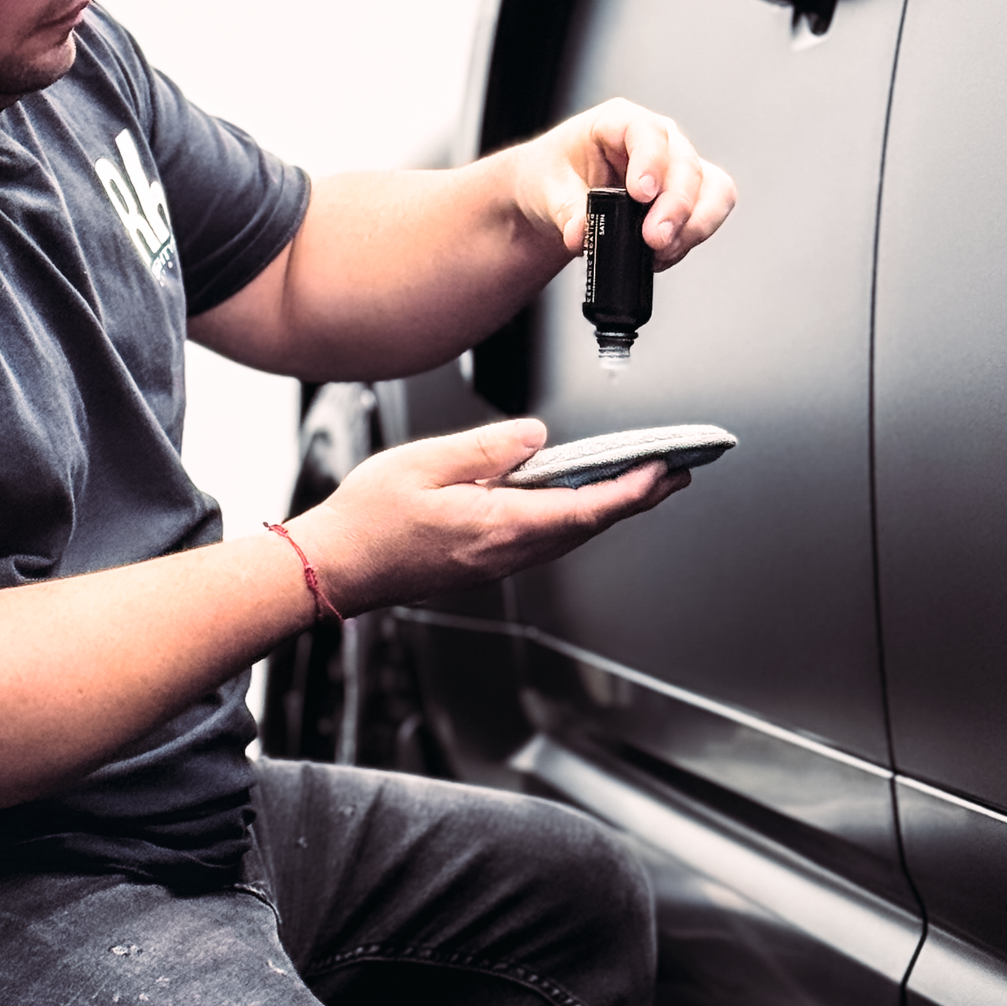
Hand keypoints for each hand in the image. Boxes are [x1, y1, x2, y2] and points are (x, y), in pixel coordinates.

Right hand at [292, 418, 688, 616]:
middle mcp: (504, 553)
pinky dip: (572, 517)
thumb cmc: (366, 520)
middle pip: (587, 527)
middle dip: (636, 499)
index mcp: (497, 527)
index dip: (633, 490)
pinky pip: (542, 540)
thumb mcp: (423, 464)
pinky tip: (572, 500)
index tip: (665, 470)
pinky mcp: (481, 563)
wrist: (333, 568)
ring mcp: (494, 563)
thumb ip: (487, 449)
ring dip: (607, 509)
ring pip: (567, 536)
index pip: (586, 509)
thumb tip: (536, 437)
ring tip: (638, 483)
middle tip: (674, 474)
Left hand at [515, 97, 735, 267]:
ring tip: (660, 252)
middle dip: (675, 206)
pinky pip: (709, 212)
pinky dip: (691, 237)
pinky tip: (661, 256)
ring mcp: (675, 167)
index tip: (641, 194)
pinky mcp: (686, 197)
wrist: (553, 197)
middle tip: (654, 239)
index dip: (651, 161)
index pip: (647, 131)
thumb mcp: (545, 190)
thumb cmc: (550, 177)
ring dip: (693, 225)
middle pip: (686, 164)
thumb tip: (582, 235)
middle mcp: (656, 139)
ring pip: (711, 188)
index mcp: (618, 122)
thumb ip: (566, 212)